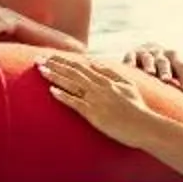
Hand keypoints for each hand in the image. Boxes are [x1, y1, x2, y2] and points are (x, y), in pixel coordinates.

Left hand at [37, 54, 159, 142]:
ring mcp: (96, 100)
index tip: (50, 56)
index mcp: (106, 79)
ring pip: (71, 84)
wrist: (145, 125)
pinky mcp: (94, 114)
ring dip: (55, 76)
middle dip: (54, 64)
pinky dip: (63, 96)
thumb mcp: (127, 84)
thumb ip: (111, 72)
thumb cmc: (137, 107)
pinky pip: (76, 103)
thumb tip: (94, 63)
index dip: (63, 60)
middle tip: (37, 59)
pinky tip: (51, 91)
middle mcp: (99, 86)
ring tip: (40, 70)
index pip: (80, 66)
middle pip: (72, 72)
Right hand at [121, 45, 182, 94]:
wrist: (149, 51)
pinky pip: (130, 56)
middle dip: (167, 70)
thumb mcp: (182, 72)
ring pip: (149, 58)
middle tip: (167, 80)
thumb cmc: (170, 68)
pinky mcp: (132, 54)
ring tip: (150, 73)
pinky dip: (129, 61)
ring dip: (150, 64)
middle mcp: (162, 53)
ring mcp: (147, 53)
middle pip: (166, 61)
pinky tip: (128, 68)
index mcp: (176, 57)